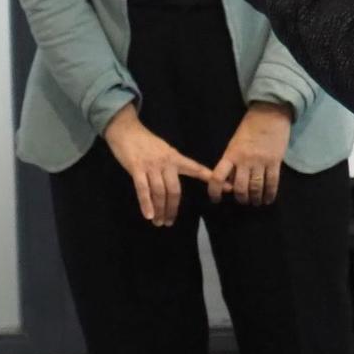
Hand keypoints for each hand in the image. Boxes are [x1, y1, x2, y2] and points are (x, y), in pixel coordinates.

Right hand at [103, 105, 213, 227]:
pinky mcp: (136, 168)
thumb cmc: (144, 141)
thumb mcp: (163, 150)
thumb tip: (176, 180)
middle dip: (172, 208)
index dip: (210, 179)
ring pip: (159, 192)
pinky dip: (146, 204)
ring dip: (160, 210)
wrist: (125, 130)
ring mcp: (151, 165)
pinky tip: (148, 215)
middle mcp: (166, 162)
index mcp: (175, 157)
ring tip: (159, 222)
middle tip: (170, 222)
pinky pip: (143, 189)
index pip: (196, 169)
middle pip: (174, 190)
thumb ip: (172, 164)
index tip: (228, 188)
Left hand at [211, 102, 291, 205]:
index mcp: (230, 154)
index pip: (218, 177)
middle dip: (241, 198)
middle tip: (243, 200)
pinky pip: (272, 183)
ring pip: (256, 187)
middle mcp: (244, 160)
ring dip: (255, 198)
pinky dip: (270, 194)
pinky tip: (268, 199)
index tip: (215, 200)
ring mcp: (260, 162)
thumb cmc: (250, 128)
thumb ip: (232, 161)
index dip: (215, 191)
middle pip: (239, 187)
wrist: (269, 114)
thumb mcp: (234, 143)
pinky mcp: (275, 162)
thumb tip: (230, 181)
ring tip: (255, 202)